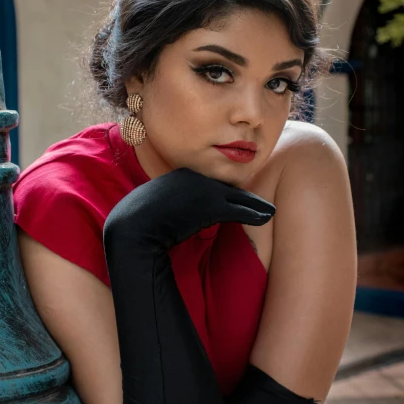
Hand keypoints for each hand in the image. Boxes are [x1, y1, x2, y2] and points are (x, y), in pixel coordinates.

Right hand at [103, 167, 274, 251]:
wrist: (133, 228)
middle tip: (263, 202)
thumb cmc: (139, 223)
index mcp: (182, 176)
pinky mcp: (209, 205)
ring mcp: (203, 190)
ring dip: (255, 205)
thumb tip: (176, 218)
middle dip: (247, 196)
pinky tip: (267, 217)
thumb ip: (171, 207)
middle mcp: (195, 177)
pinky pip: (238, 210)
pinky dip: (255, 214)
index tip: (240, 198)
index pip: (211, 184)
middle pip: (227, 188)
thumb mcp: (156, 209)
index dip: (228, 193)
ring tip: (270, 210)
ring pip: (237, 197)